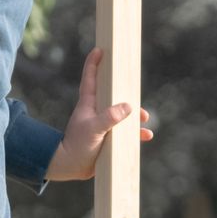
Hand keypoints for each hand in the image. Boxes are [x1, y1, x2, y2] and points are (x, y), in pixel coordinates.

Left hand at [45, 48, 153, 181]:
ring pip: (123, 115)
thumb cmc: (78, 146)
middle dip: (125, 91)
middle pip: (113, 94)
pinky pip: (126, 133)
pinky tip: (145, 136)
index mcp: (89, 104)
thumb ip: (110, 117)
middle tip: (134, 86)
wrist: (71, 168)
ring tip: (145, 119)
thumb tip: (129, 107)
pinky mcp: (108, 138)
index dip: (94, 63)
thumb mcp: (94, 129)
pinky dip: (136, 134)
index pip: (90, 78)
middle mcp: (96, 111)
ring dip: (135, 116)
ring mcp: (103, 124)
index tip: (100, 49)